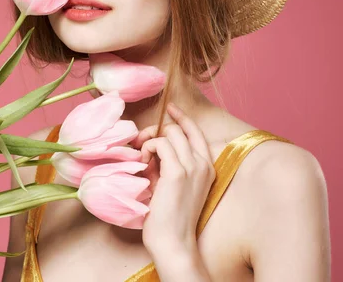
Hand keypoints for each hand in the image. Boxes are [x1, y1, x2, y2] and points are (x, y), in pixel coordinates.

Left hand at [133, 103, 215, 254]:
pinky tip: (144, 164)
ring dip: (150, 141)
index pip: (196, 132)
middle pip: (178, 129)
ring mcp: (192, 167)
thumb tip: (151, 147)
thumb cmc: (169, 217)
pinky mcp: (177, 172)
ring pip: (169, 133)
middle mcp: (204, 164)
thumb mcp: (171, 184)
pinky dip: (148, 148)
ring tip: (143, 160)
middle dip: (156, 131)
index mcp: (207, 167)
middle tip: (141, 144)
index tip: (169, 108)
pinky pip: (160, 143)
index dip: (182, 117)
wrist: (173, 242)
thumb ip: (166, 164)